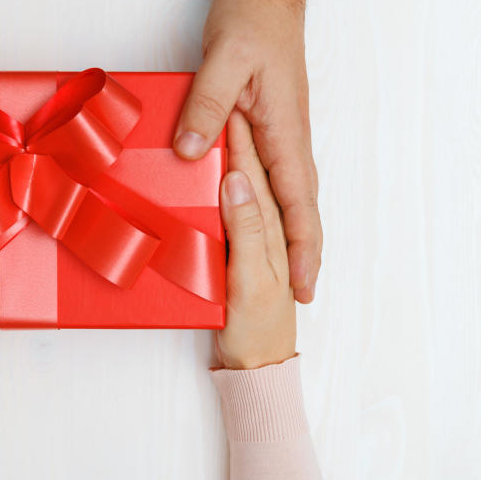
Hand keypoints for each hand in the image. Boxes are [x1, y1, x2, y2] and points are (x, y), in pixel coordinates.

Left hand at [174, 0, 320, 302]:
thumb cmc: (252, 23)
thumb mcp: (224, 61)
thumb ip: (208, 107)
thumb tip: (192, 153)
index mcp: (285, 132)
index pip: (299, 203)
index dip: (302, 247)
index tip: (303, 284)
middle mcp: (291, 140)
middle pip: (304, 208)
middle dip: (306, 253)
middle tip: (302, 293)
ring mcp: (285, 135)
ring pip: (295, 196)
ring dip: (296, 234)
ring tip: (289, 271)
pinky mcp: (273, 127)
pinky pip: (280, 178)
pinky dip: (282, 209)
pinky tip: (265, 220)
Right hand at [216, 111, 295, 369]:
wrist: (258, 372)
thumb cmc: (259, 329)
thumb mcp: (251, 278)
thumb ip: (247, 227)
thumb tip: (236, 181)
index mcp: (275, 226)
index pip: (253, 171)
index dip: (238, 140)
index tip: (221, 107)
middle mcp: (268, 226)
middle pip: (249, 175)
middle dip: (233, 145)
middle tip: (209, 111)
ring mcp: (254, 239)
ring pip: (241, 189)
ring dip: (226, 164)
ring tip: (205, 136)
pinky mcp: (240, 254)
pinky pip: (231, 210)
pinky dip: (221, 189)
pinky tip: (207, 183)